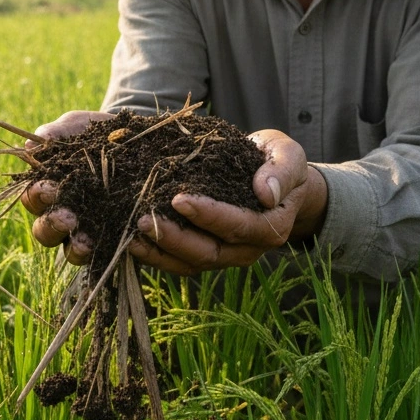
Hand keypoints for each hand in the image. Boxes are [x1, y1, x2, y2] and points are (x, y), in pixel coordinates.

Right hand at [20, 110, 113, 264]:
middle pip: (45, 231)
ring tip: (86, 241)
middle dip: (53, 226)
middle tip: (67, 218)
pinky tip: (118, 243)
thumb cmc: (98, 133)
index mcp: (47, 189)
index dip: (37, 196)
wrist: (140, 139)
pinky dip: (109, 251)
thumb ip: (57, 133)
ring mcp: (90, 230)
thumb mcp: (79, 126)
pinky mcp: (116, 237)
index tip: (48, 188)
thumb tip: (31, 147)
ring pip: (72, 250)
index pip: (32, 199)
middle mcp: (64, 215)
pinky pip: (108, 252)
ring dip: (75, 248)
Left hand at [128, 129, 327, 275]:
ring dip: (160, 251)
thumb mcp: (289, 157)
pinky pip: (181, 262)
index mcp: (271, 226)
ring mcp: (227, 254)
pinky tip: (131, 240)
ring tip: (130, 233)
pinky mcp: (207, 252)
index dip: (209, 216)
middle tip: (142, 219)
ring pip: (191, 263)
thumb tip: (266, 194)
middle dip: (175, 238)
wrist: (274, 176)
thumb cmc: (279, 161)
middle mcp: (248, 248)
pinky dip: (157, 255)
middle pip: (209, 252)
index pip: (238, 226)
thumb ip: (281, 172)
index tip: (179, 199)